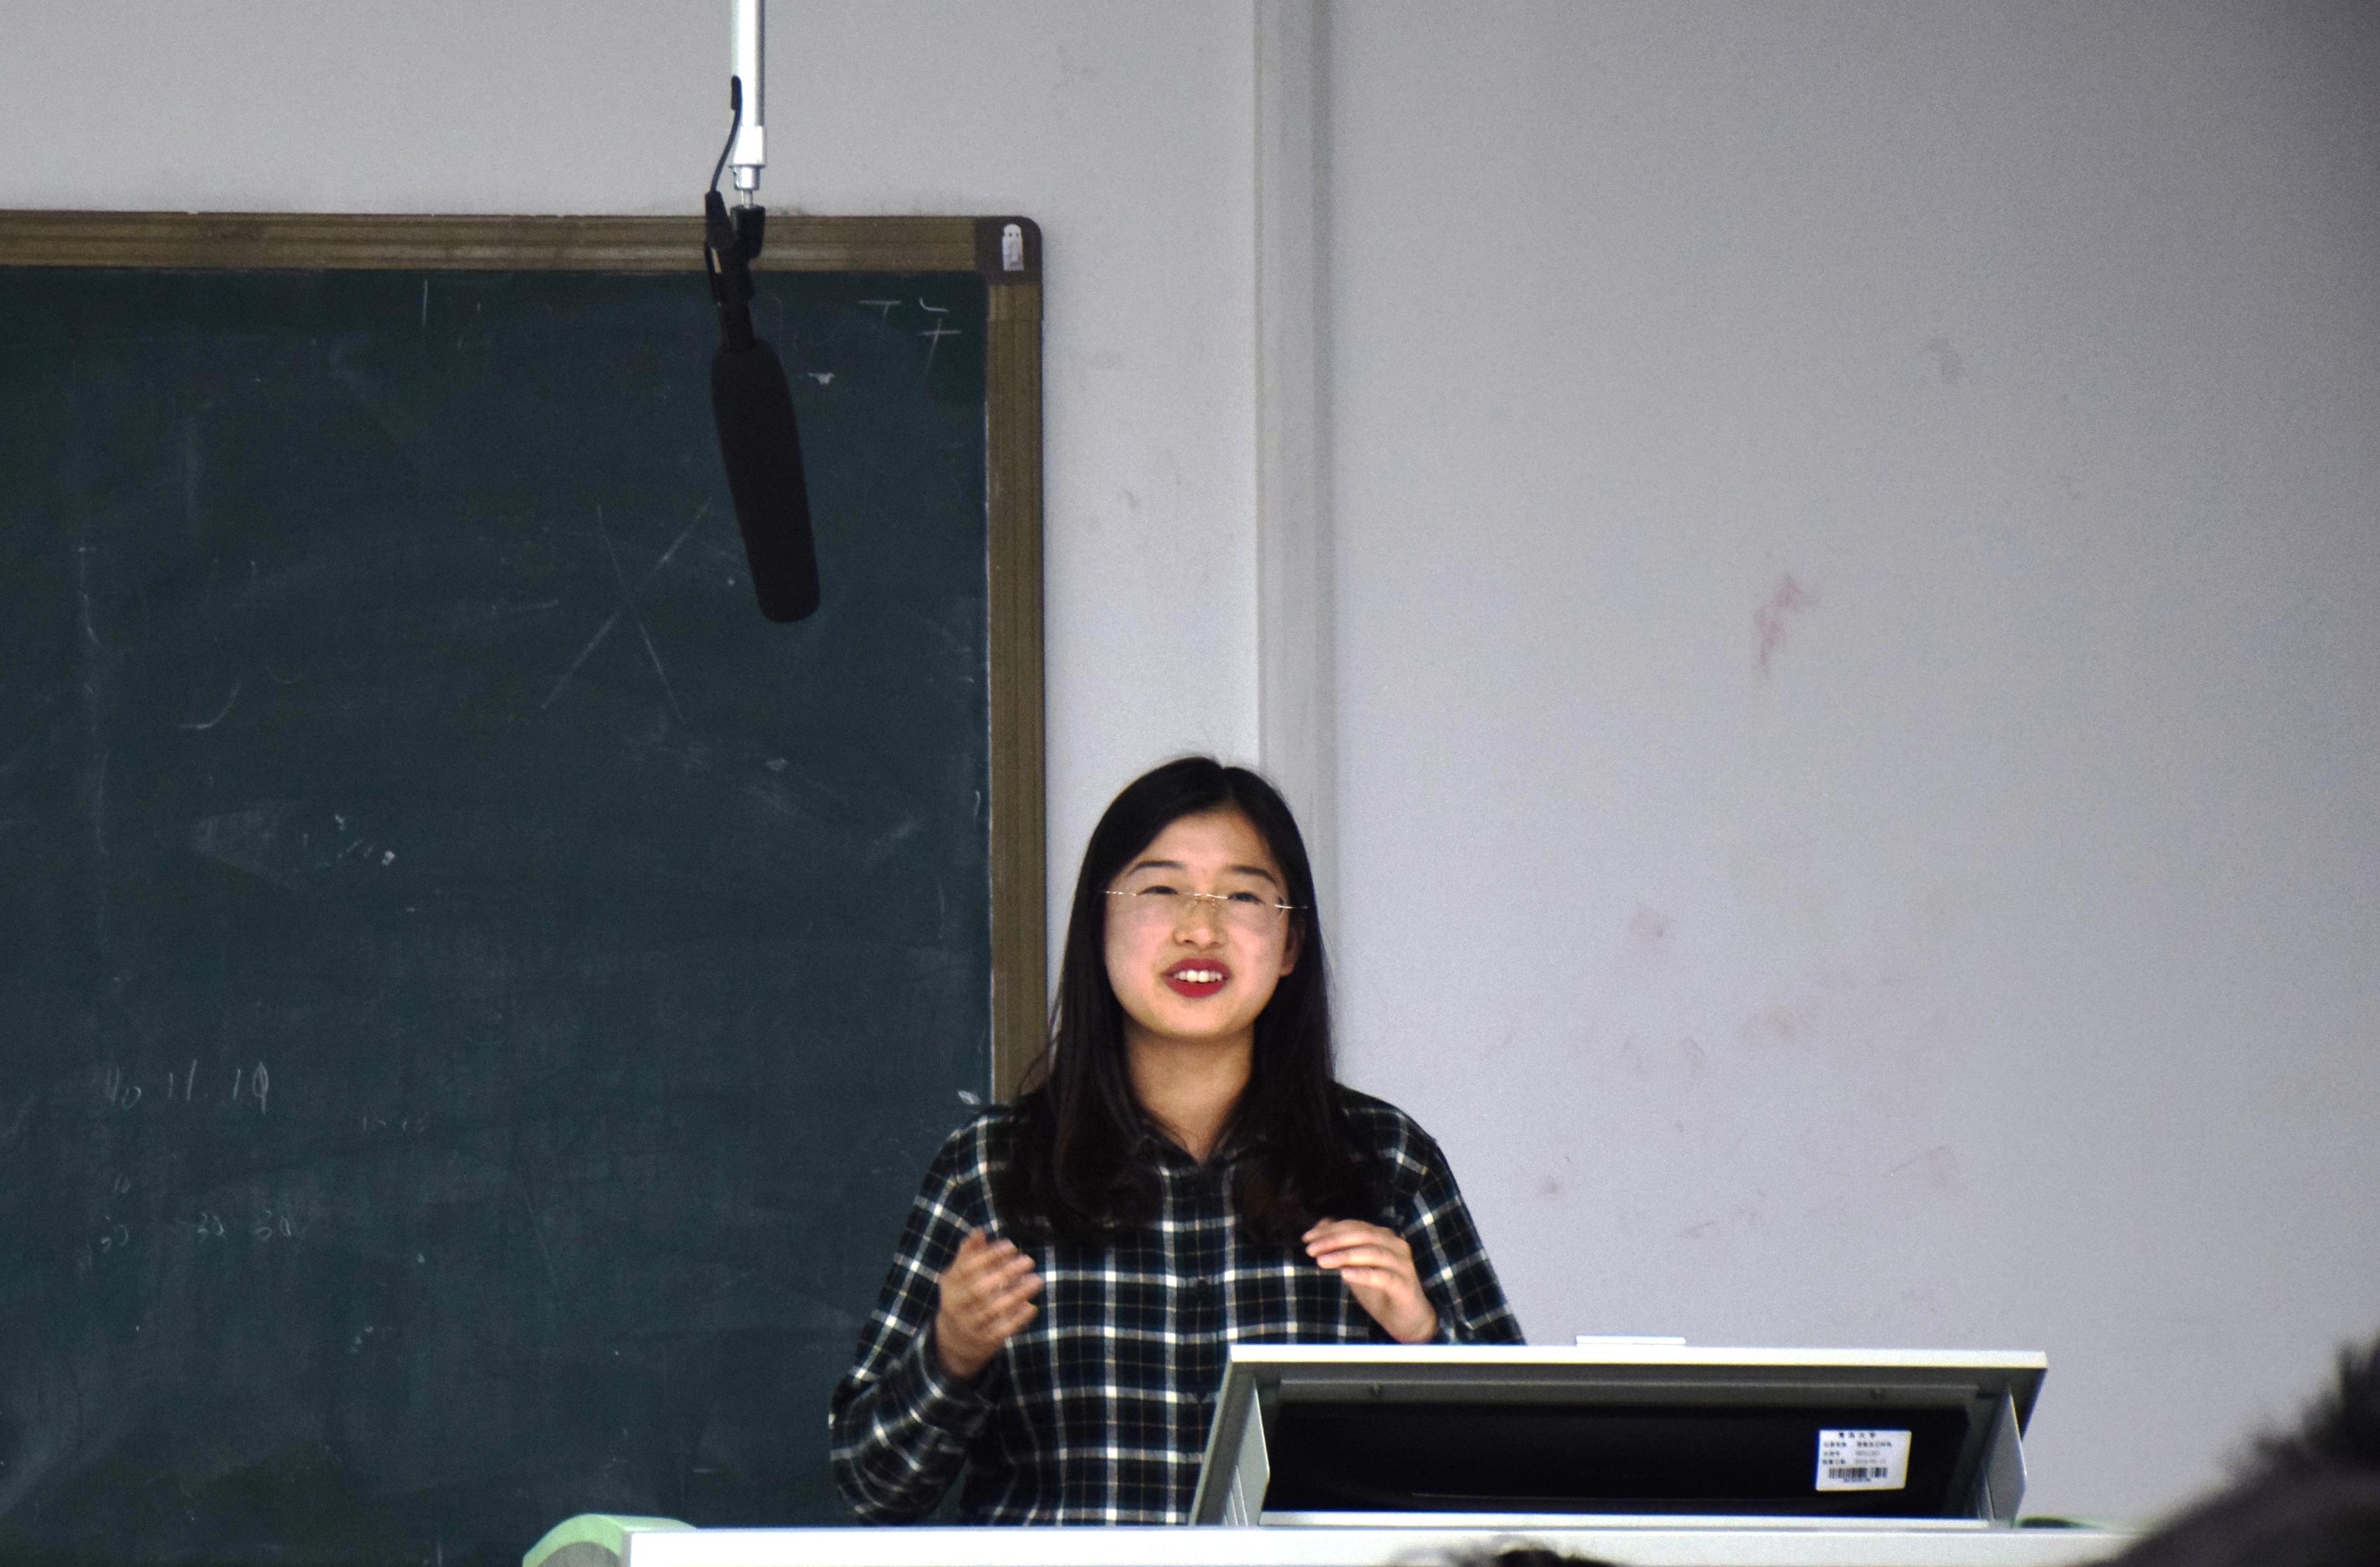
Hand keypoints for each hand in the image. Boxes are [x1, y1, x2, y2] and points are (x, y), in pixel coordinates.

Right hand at [933, 1229, 1041, 1380]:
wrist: (953, 1340)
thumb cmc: (962, 1297)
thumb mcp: (959, 1277)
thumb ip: (969, 1254)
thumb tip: (980, 1231)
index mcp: (950, 1286)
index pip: (967, 1269)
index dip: (989, 1256)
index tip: (1011, 1246)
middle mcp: (956, 1307)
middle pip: (980, 1290)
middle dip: (1006, 1274)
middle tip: (1029, 1260)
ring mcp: (969, 1326)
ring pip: (992, 1310)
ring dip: (1017, 1295)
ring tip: (1037, 1280)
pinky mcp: (984, 1342)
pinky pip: (1001, 1331)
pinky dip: (1017, 1320)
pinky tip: (1031, 1307)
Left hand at [1304, 1218, 1437, 1343]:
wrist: (1408, 1319)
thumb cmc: (1381, 1290)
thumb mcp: (1357, 1266)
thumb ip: (1343, 1247)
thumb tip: (1321, 1227)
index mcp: (1384, 1237)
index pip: (1354, 1226)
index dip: (1330, 1230)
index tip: (1307, 1238)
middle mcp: (1396, 1245)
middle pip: (1362, 1235)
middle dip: (1333, 1240)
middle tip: (1311, 1249)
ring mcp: (1402, 1265)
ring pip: (1371, 1253)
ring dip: (1344, 1255)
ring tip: (1321, 1261)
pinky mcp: (1404, 1285)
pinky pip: (1382, 1277)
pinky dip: (1363, 1274)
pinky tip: (1344, 1275)